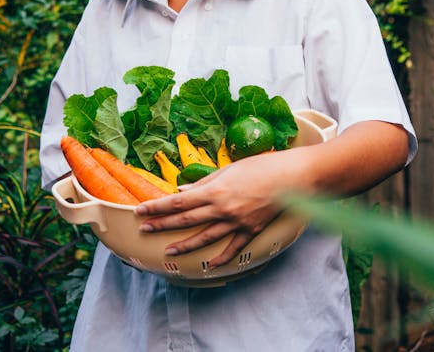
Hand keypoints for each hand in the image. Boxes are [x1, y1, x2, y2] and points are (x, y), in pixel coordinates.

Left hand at [135, 150, 296, 267]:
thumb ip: (205, 181)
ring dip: (185, 245)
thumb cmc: (261, 166)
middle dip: (162, 224)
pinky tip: (210, 266)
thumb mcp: (230, 168)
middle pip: (186, 220)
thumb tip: (182, 190)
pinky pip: (233, 248)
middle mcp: (222, 209)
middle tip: (144, 229)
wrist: (292, 178)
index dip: (158, 207)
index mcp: (215, 190)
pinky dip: (221, 258)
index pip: (178, 201)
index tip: (141, 210)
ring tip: (168, 251)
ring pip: (205, 237)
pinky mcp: (251, 230)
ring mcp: (237, 222)